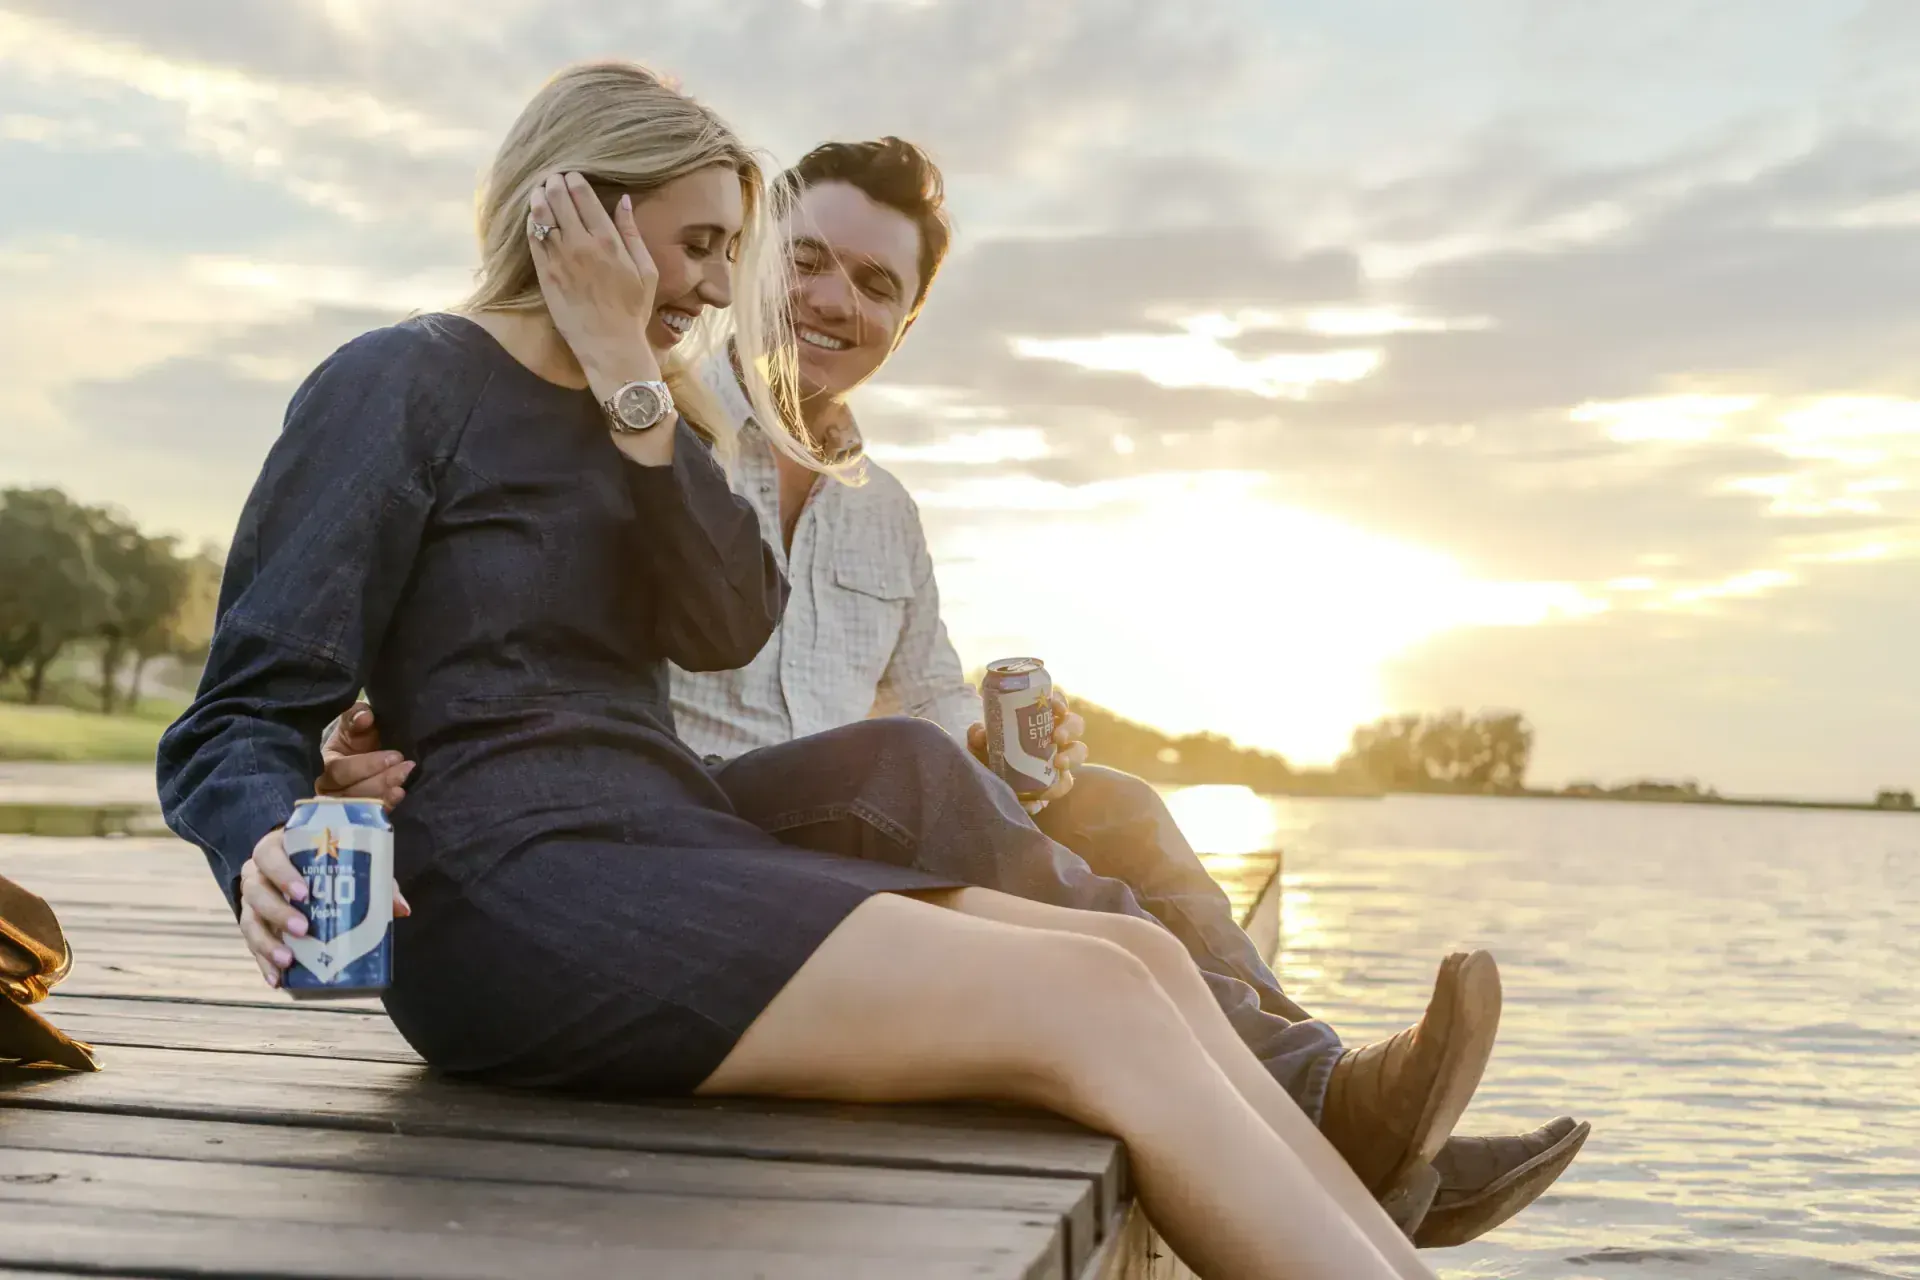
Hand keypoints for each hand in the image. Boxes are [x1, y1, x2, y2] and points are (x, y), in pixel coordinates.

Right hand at [238, 827, 409, 989]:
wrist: (301, 864)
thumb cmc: (328, 861)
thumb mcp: (350, 861)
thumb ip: (373, 877)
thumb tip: (402, 909)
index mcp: (278, 848)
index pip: (269, 855)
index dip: (282, 873)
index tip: (303, 892)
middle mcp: (257, 873)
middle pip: (256, 890)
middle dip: (278, 911)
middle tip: (303, 928)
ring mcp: (252, 899)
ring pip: (249, 919)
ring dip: (267, 942)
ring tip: (288, 960)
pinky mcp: (253, 923)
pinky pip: (251, 943)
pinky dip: (263, 961)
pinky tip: (276, 979)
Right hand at [318, 702, 413, 805]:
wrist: (365, 749)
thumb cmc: (356, 735)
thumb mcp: (353, 722)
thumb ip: (355, 717)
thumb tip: (364, 716)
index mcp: (325, 765)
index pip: (340, 771)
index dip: (366, 766)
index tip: (395, 756)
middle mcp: (330, 789)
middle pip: (350, 793)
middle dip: (379, 781)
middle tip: (405, 768)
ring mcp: (343, 805)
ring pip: (360, 807)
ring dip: (384, 794)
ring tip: (403, 781)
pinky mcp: (360, 813)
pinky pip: (370, 816)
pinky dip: (386, 806)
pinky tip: (399, 794)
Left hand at [527, 171, 661, 401]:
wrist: (610, 345)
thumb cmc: (632, 311)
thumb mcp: (645, 271)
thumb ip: (632, 233)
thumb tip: (623, 201)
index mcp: (609, 242)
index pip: (585, 199)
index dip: (575, 182)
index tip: (571, 175)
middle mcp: (582, 246)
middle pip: (560, 202)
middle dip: (555, 184)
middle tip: (552, 178)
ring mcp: (561, 261)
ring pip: (542, 218)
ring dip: (539, 199)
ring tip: (540, 191)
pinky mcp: (546, 276)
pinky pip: (533, 241)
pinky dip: (532, 224)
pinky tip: (533, 217)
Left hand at [966, 691, 1088, 814]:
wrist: (987, 788)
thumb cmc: (986, 757)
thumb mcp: (978, 746)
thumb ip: (977, 737)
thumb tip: (981, 733)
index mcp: (1037, 719)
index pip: (1055, 703)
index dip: (1059, 702)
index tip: (1055, 706)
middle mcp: (1053, 735)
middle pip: (1075, 724)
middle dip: (1069, 728)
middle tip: (1057, 737)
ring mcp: (1059, 758)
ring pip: (1078, 752)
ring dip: (1072, 756)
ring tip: (1058, 763)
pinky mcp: (1058, 782)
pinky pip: (1065, 783)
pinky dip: (1055, 787)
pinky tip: (1042, 793)